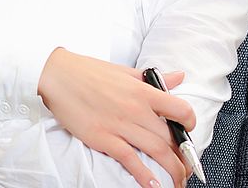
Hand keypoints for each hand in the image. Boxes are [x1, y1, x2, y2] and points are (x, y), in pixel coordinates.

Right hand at [37, 48, 195, 187]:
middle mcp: (136, 109)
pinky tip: (154, 186)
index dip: (190, 124)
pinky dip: (145, 176)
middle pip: (171, 138)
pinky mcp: (104, 138)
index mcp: (143, 90)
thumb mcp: (125, 71)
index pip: (180, 110)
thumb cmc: (88, 71)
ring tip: (178, 181)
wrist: (58, 75)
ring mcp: (120, 125)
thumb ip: (153, 78)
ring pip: (157, 152)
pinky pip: (131, 161)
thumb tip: (178, 76)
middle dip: (184, 157)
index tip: (188, 132)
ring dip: (173, 171)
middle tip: (187, 166)